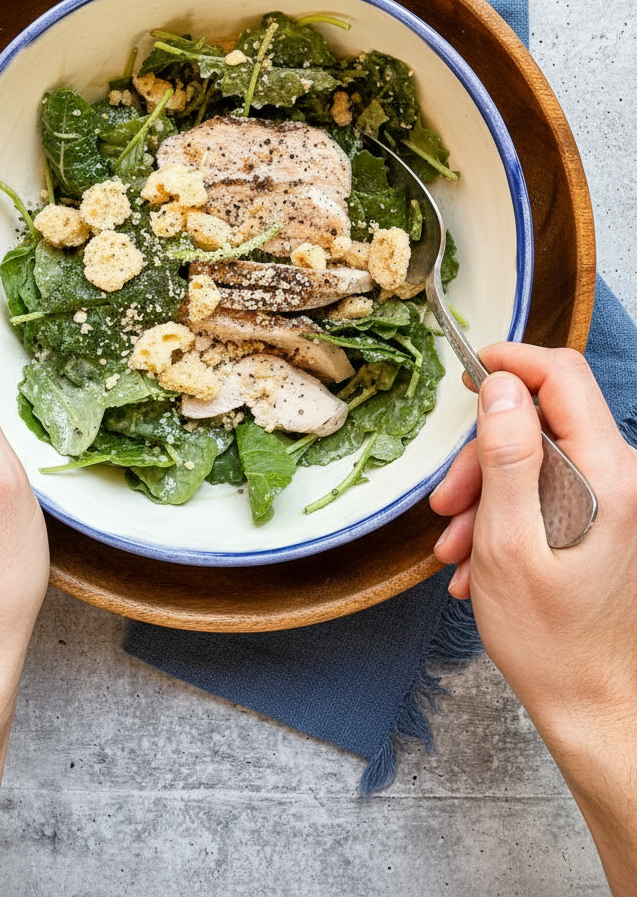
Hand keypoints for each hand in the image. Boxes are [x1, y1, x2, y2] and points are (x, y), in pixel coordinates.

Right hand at [431, 343, 636, 894]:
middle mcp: (616, 475)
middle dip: (483, 453)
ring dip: (484, 491)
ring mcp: (608, 498)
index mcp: (603, 471)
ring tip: (455, 545)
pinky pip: (542, 490)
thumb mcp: (509, 540)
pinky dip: (502, 514)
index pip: (562, 375)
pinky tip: (476, 559)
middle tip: (446, 502)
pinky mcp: (597, 518)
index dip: (511, 362)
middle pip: (540, 419)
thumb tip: (501, 385)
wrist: (589, 700)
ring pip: (534, 457)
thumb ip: (508, 456)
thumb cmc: (549, 635)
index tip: (466, 370)